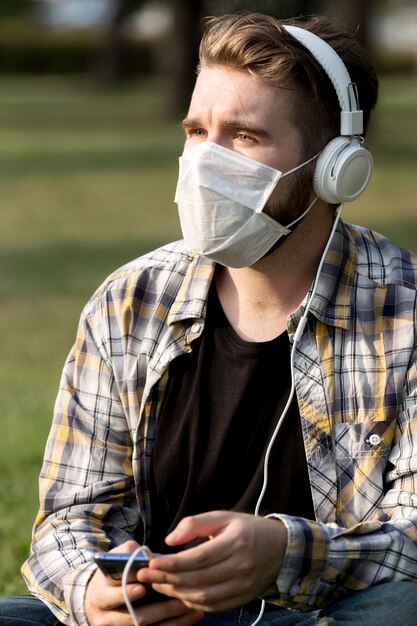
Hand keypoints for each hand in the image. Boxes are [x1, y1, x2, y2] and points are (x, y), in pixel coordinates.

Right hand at [85, 540, 203, 625]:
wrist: (100, 600)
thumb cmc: (113, 574)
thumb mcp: (114, 560)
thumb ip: (128, 554)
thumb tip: (147, 556)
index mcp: (101, 593)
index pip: (113, 593)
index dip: (128, 591)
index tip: (144, 588)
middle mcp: (106, 616)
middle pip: (133, 616)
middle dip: (160, 609)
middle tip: (181, 599)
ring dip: (172, 621)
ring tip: (192, 608)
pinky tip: (189, 618)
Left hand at [137, 511, 286, 612]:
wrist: (282, 549)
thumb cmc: (248, 529)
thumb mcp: (224, 517)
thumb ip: (196, 523)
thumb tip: (170, 540)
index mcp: (235, 542)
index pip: (198, 558)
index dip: (172, 563)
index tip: (151, 563)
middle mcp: (240, 567)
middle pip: (197, 580)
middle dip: (168, 580)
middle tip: (145, 576)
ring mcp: (243, 586)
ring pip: (204, 597)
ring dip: (177, 594)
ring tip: (159, 585)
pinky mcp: (243, 598)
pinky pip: (214, 607)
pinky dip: (193, 603)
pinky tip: (180, 595)